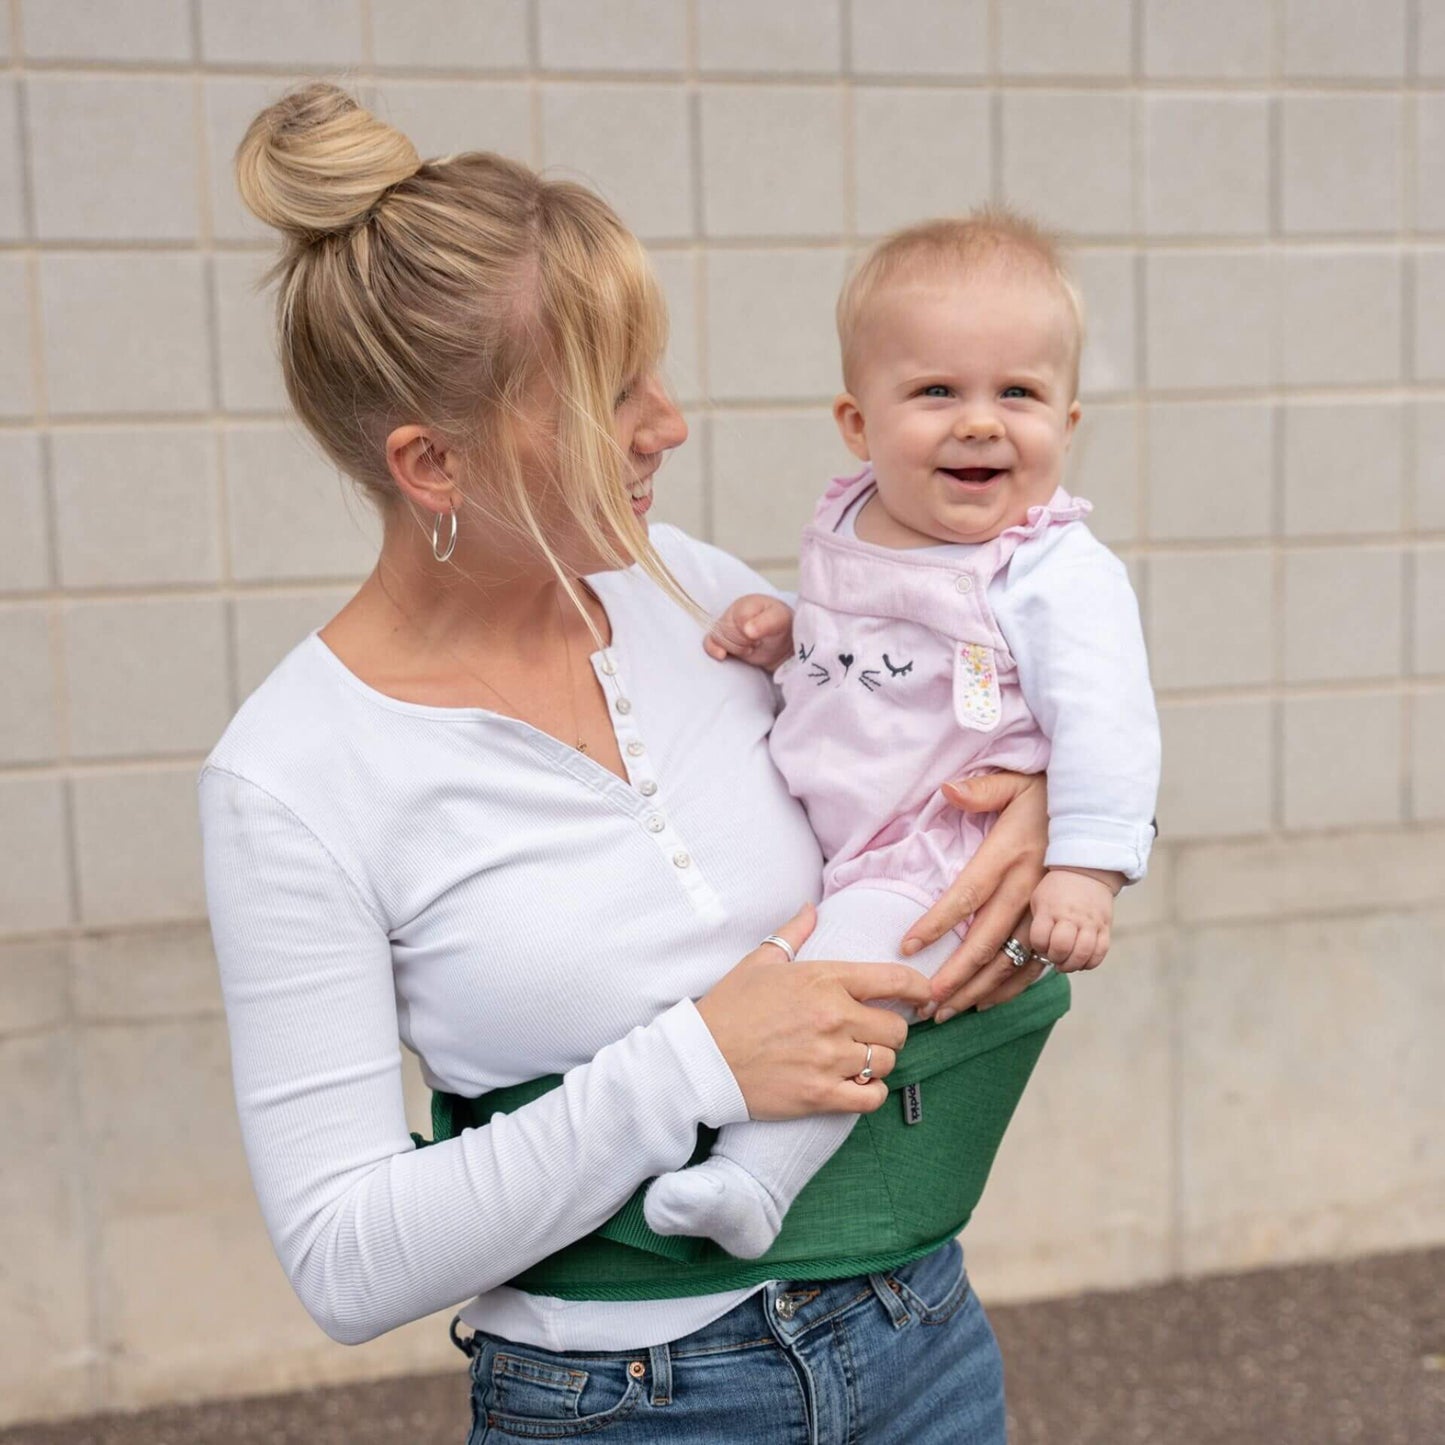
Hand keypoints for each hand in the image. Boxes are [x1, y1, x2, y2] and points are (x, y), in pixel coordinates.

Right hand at [695, 904, 933, 1119]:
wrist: (701, 1058)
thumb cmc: (729, 1007)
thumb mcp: (759, 962)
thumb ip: (793, 934)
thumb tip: (810, 909)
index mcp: (824, 979)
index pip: (894, 979)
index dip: (919, 988)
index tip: (924, 995)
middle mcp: (834, 1017)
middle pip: (897, 1029)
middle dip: (890, 1031)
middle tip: (872, 1034)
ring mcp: (830, 1059)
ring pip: (886, 1063)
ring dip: (878, 1062)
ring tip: (859, 1060)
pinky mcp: (822, 1095)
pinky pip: (872, 1097)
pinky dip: (870, 1093)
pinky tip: (857, 1086)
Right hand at [704, 594, 794, 669]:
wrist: (782, 642)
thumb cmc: (781, 626)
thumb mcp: (780, 621)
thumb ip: (766, 623)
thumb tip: (747, 629)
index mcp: (746, 603)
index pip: (738, 620)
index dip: (749, 633)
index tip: (761, 636)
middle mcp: (733, 612)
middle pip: (727, 631)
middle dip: (743, 642)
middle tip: (758, 642)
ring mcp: (726, 626)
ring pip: (718, 639)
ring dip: (736, 649)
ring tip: (751, 646)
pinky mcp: (721, 640)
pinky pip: (708, 643)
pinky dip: (714, 650)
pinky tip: (722, 655)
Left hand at [899, 771, 1049, 1019]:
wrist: (1095, 814)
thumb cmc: (1044, 796)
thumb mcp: (1014, 783)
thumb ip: (981, 790)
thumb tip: (948, 790)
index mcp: (1008, 856)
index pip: (967, 896)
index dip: (937, 924)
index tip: (908, 947)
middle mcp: (1027, 890)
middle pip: (986, 942)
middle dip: (954, 977)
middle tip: (923, 1003)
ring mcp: (1043, 912)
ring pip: (1009, 962)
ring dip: (976, 990)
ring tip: (944, 1012)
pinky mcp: (1054, 923)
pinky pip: (1032, 965)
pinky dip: (1008, 988)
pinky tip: (982, 1004)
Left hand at [1029, 867, 1118, 971]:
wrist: (1086, 872)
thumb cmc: (1057, 889)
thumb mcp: (1039, 899)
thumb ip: (1037, 922)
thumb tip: (1038, 949)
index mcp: (1050, 909)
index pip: (1039, 938)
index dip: (1039, 947)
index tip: (1041, 945)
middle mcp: (1070, 916)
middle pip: (1062, 948)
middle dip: (1055, 959)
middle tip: (1054, 957)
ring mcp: (1090, 923)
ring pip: (1083, 953)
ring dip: (1072, 965)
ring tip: (1067, 963)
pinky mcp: (1105, 927)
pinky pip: (1100, 952)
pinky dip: (1091, 963)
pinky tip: (1082, 962)